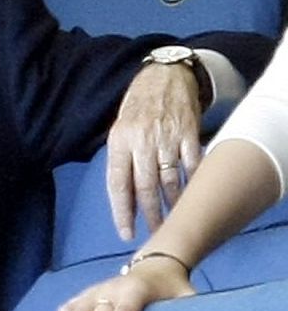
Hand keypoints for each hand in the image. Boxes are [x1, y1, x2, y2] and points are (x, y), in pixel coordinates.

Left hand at [105, 63, 202, 239]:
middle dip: (149, 214)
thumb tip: (124, 195)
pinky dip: (192, 183)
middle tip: (154, 233)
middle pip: (145, 187)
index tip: (126, 232)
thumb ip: (121, 159)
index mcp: (119, 141)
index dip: (121, 211)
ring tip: (172, 220)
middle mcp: (141, 141)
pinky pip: (192, 165)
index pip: (117, 184)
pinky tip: (192, 197)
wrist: (165, 76)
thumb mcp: (119, 129)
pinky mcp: (189, 133)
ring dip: (171, 205)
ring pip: (169, 180)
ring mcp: (166, 137)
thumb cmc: (138, 107)